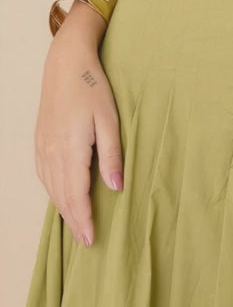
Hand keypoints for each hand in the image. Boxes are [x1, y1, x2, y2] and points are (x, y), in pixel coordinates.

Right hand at [34, 23, 124, 246]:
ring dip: (63, 209)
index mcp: (70, 149)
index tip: (91, 240)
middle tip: (85, 242)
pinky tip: (61, 198)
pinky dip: (53, 192)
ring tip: (76, 226)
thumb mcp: (109, 119)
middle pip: (61, 196)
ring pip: (51, 188)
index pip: (76, 195)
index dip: (83, 219)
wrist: (65, 64)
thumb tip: (117, 188)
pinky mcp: (40, 141)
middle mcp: (52, 152)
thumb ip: (112, 155)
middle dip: (73, 221)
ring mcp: (43, 147)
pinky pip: (45, 175)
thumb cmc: (92, 87)